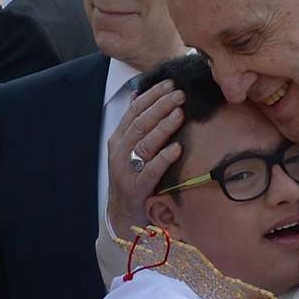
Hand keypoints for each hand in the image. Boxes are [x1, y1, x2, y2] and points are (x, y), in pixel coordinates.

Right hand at [106, 80, 184, 239]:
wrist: (122, 215)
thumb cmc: (133, 178)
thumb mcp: (131, 150)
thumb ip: (137, 125)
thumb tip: (140, 94)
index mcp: (119, 139)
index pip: (134, 110)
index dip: (152, 95)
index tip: (170, 83)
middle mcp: (120, 152)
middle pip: (140, 123)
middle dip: (160, 106)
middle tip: (180, 94)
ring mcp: (126, 171)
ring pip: (144, 144)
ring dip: (163, 127)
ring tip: (179, 113)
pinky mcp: (136, 189)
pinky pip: (150, 171)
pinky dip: (163, 158)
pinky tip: (177, 148)